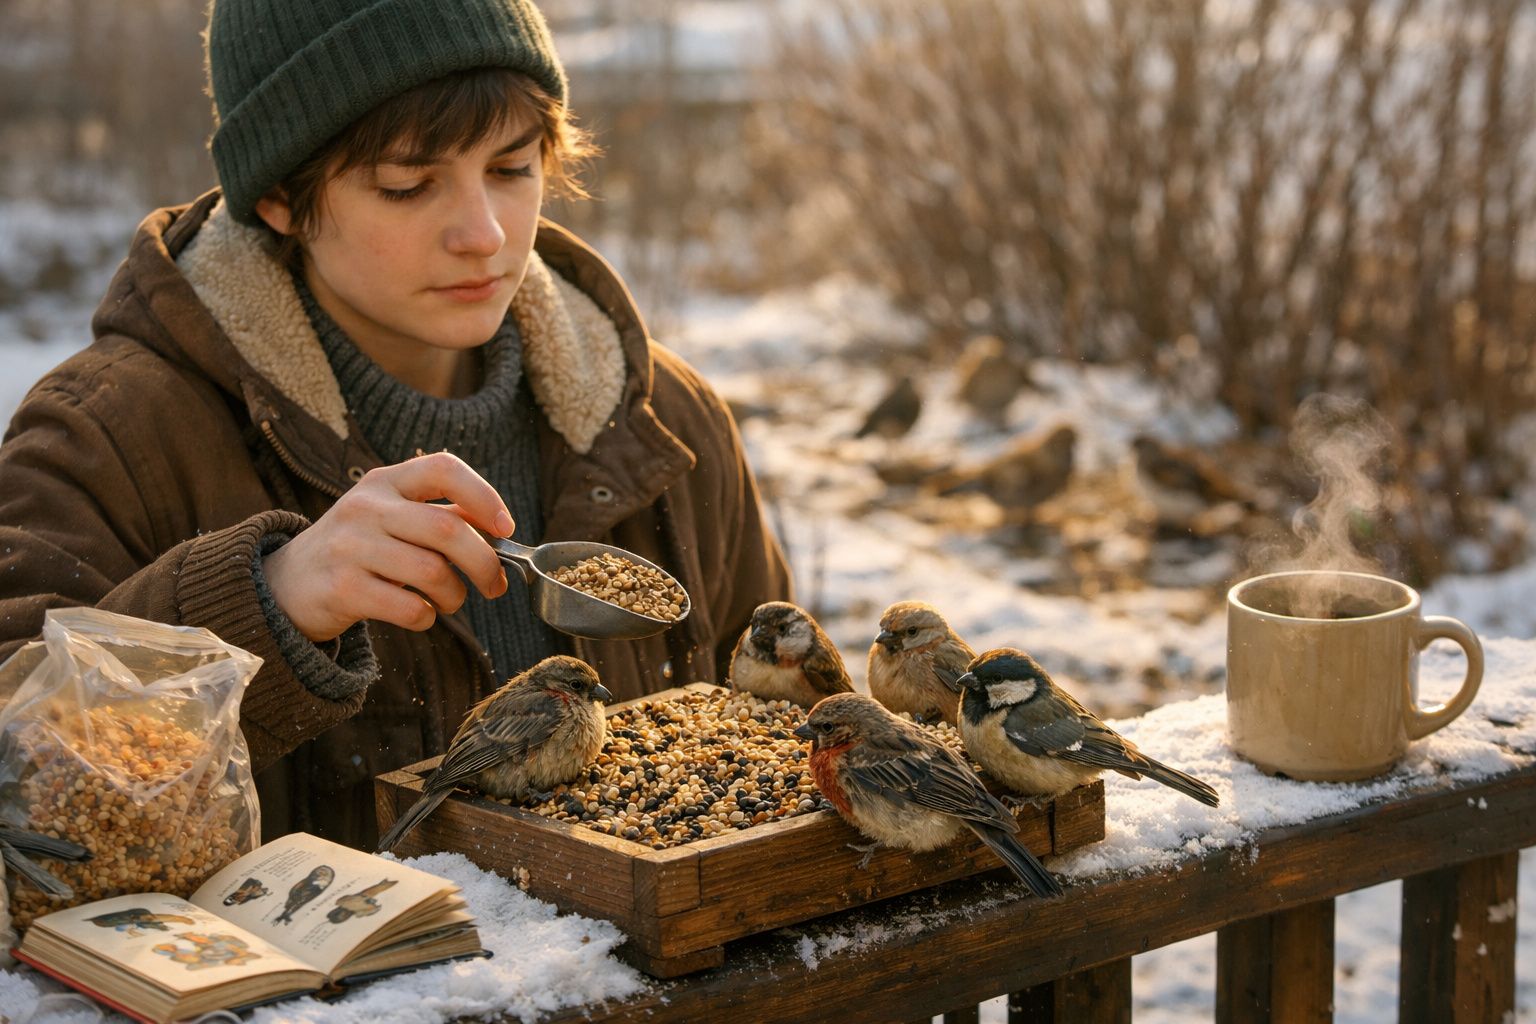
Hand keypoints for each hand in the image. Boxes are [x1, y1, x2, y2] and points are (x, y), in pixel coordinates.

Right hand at [263, 452, 512, 641]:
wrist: (286, 584)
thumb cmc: (358, 549)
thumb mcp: (391, 517)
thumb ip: (441, 517)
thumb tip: (500, 531)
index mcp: (385, 482)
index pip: (444, 469)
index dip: (484, 497)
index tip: (506, 528)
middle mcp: (366, 507)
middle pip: (448, 531)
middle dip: (485, 564)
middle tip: (495, 585)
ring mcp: (350, 547)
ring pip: (433, 573)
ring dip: (455, 595)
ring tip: (449, 601)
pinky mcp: (342, 588)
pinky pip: (411, 608)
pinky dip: (428, 617)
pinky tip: (421, 614)